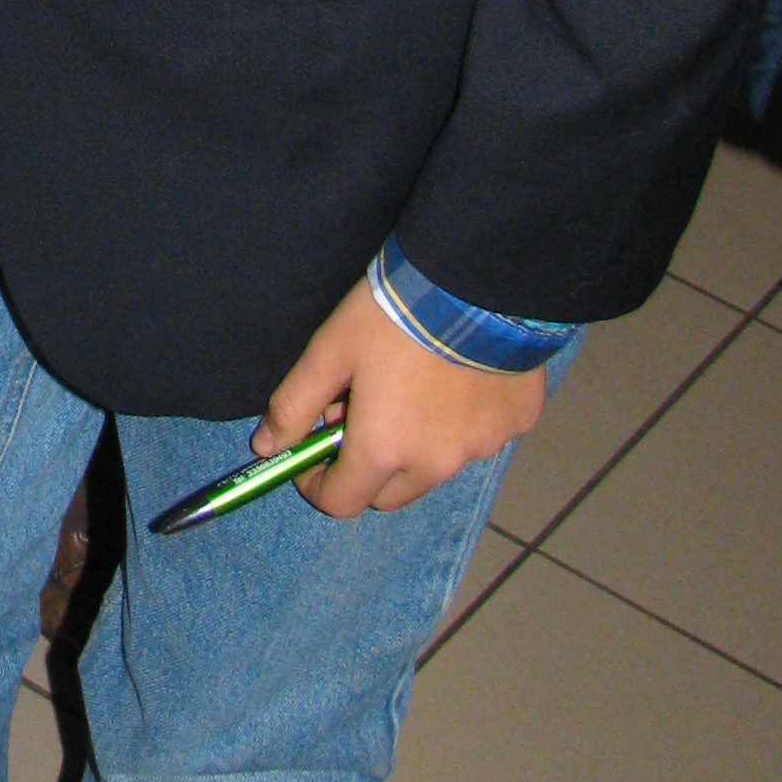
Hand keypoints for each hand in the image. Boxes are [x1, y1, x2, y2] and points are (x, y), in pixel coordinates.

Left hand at [253, 271, 545, 519]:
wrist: (477, 280)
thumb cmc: (393, 315)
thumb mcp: (330, 350)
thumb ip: (294, 404)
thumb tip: (265, 447)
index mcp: (384, 450)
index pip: (341, 502)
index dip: (317, 484)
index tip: (313, 456)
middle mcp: (436, 464)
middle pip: (390, 494)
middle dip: (367, 469)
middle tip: (362, 414)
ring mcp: (482, 448)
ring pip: (437, 468)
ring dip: (416, 448)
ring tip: (412, 390)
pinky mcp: (516, 425)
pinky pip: (480, 437)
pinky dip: (462, 423)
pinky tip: (459, 378)